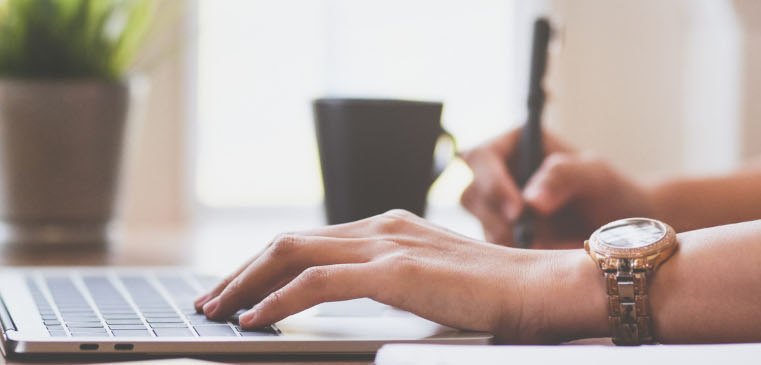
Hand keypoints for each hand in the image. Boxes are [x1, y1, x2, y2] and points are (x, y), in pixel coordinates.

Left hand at [190, 210, 604, 343]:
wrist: (551, 289)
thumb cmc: (504, 299)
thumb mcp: (435, 288)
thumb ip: (396, 287)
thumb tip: (359, 310)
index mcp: (390, 229)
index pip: (309, 242)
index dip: (263, 265)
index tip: (235, 290)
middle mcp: (382, 227)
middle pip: (288, 242)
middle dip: (239, 272)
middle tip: (209, 301)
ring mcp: (386, 245)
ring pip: (290, 255)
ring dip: (244, 284)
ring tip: (217, 310)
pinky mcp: (394, 271)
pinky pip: (315, 284)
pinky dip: (276, 300)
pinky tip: (254, 318)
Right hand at [458, 128, 654, 248]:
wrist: (619, 232)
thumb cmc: (609, 191)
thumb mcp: (595, 175)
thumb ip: (564, 176)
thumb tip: (532, 200)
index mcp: (514, 144)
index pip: (481, 157)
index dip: (492, 182)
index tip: (519, 211)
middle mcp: (498, 174)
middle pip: (471, 193)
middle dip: (497, 218)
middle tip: (529, 237)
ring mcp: (497, 208)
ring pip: (479, 224)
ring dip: (506, 239)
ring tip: (545, 246)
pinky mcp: (501, 236)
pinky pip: (492, 249)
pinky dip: (511, 258)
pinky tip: (541, 254)